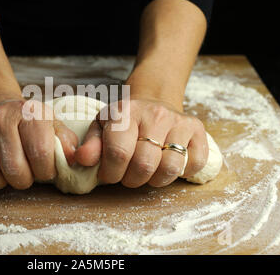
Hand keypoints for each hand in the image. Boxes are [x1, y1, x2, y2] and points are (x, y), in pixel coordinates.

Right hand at [0, 96, 77, 189]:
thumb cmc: (25, 119)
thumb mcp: (50, 122)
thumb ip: (65, 140)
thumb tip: (74, 159)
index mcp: (27, 112)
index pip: (41, 153)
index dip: (45, 171)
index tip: (44, 171)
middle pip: (14, 169)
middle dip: (23, 180)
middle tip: (24, 175)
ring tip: (5, 173)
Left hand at [74, 98, 208, 186]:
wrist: (153, 100)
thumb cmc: (124, 121)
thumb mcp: (101, 127)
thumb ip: (91, 145)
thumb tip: (81, 159)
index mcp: (126, 112)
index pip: (118, 153)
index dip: (111, 173)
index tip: (108, 174)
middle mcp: (155, 114)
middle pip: (144, 165)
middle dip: (131, 179)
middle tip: (127, 175)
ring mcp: (179, 121)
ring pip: (170, 168)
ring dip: (155, 180)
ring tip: (146, 173)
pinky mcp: (198, 130)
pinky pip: (193, 164)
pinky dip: (182, 173)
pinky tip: (167, 164)